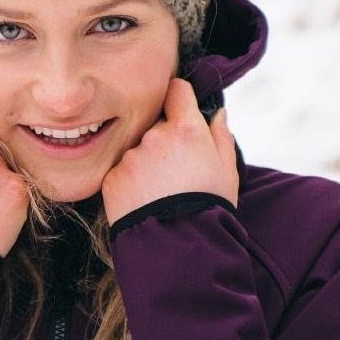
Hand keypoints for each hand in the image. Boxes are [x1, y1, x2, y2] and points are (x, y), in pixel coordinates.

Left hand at [101, 78, 238, 225]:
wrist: (179, 249)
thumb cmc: (210, 209)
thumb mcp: (227, 172)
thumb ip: (220, 136)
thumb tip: (216, 112)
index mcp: (186, 129)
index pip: (177, 90)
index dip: (180, 99)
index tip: (181, 110)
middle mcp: (155, 136)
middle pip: (156, 125)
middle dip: (164, 140)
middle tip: (176, 171)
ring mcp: (130, 157)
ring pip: (137, 150)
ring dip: (145, 163)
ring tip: (160, 193)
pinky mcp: (112, 179)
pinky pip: (121, 172)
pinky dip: (130, 182)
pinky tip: (144, 202)